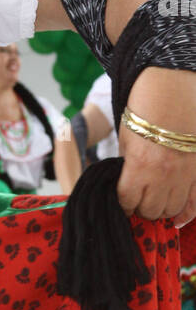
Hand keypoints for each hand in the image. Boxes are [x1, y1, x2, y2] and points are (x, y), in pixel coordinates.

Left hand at [117, 67, 195, 226]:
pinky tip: (177, 219)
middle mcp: (163, 175)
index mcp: (139, 166)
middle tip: (138, 202)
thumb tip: (128, 185)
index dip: (122, 204)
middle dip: (140, 209)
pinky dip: (186, 214)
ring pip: (172, 209)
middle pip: (150, 210)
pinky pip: (195, 203)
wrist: (173, 90)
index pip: (127, 201)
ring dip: (161, 210)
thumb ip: (128, 166)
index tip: (122, 202)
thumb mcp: (126, 139)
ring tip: (155, 203)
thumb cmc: (145, 111)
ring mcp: (184, 174)